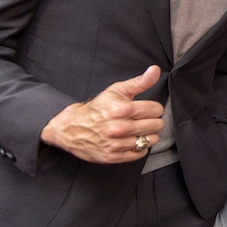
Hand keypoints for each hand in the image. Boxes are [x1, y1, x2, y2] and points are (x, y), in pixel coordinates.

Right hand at [39, 66, 164, 162]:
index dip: (153, 108)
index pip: (156, 110)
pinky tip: (130, 140)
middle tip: (141, 120)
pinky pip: (140, 153)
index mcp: (121, 109)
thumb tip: (155, 70)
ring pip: (150, 140)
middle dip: (152, 121)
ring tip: (137, 130)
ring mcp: (116, 144)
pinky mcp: (113, 157)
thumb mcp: (116, 91)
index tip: (146, 109)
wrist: (70, 128)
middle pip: (156, 125)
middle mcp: (118, 128)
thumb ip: (139, 82)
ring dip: (147, 135)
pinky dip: (139, 147)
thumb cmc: (97, 108)